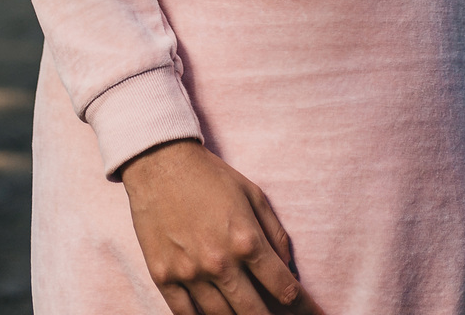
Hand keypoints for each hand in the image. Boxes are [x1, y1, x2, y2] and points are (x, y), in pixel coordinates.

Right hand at [122, 140, 326, 314]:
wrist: (160, 164)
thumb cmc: (211, 177)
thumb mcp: (253, 194)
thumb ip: (276, 234)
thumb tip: (290, 270)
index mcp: (246, 240)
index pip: (284, 288)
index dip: (304, 306)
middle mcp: (220, 263)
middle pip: (255, 314)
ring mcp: (189, 274)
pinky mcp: (164, 278)